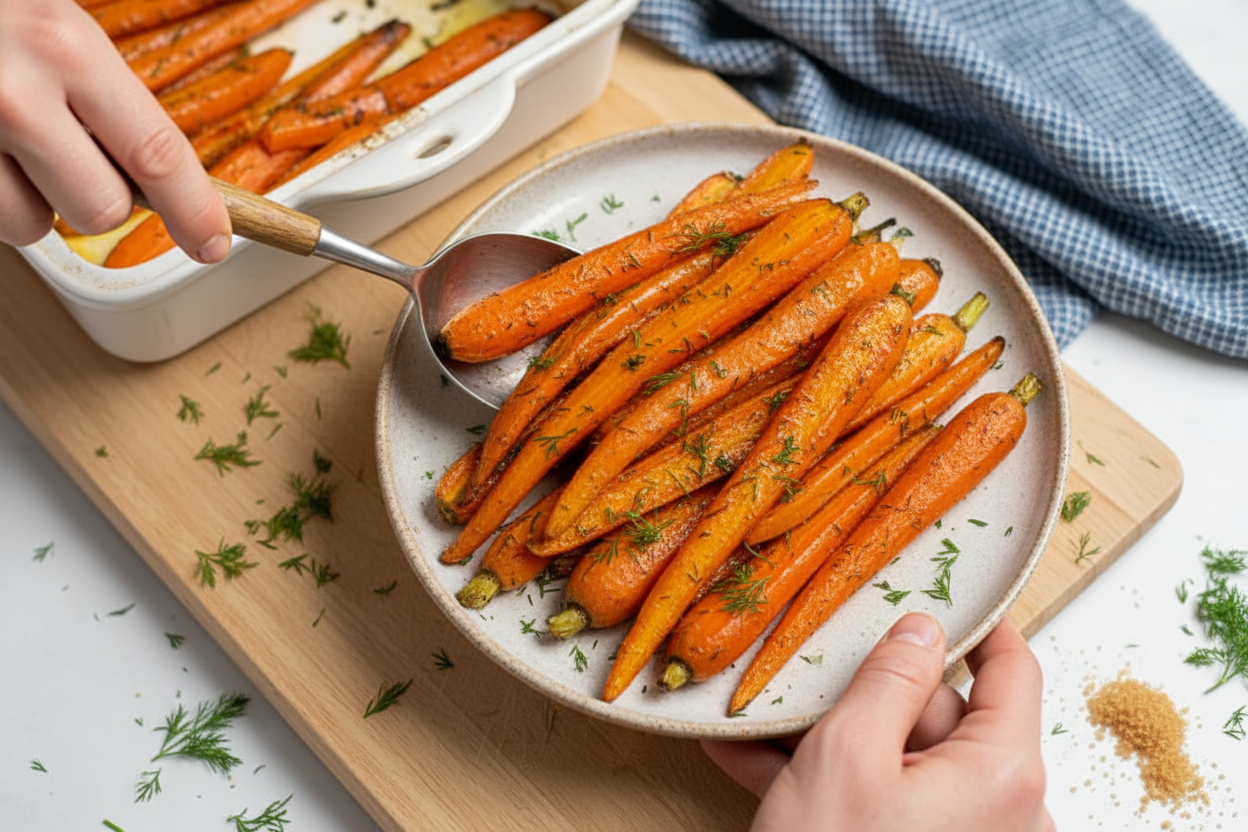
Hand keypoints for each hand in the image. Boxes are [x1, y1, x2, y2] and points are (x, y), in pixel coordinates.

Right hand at [0, 0, 229, 261]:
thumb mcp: (51, 20)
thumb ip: (100, 89)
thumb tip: (156, 173)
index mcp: (64, 46)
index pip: (157, 153)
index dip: (195, 210)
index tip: (212, 243)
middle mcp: (13, 94)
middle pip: (99, 209)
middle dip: (93, 197)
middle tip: (64, 151)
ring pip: (30, 226)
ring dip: (28, 201)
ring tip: (3, 142)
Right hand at [704, 613, 1052, 831]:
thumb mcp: (849, 752)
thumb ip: (890, 675)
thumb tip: (923, 627)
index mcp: (1003, 774)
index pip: (1013, 670)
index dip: (979, 625)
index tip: (948, 592)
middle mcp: (1002, 811)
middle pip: (941, 717)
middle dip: (865, 697)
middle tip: (803, 676)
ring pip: (900, 762)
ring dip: (829, 741)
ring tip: (758, 726)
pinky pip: (885, 804)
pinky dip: (830, 784)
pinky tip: (759, 765)